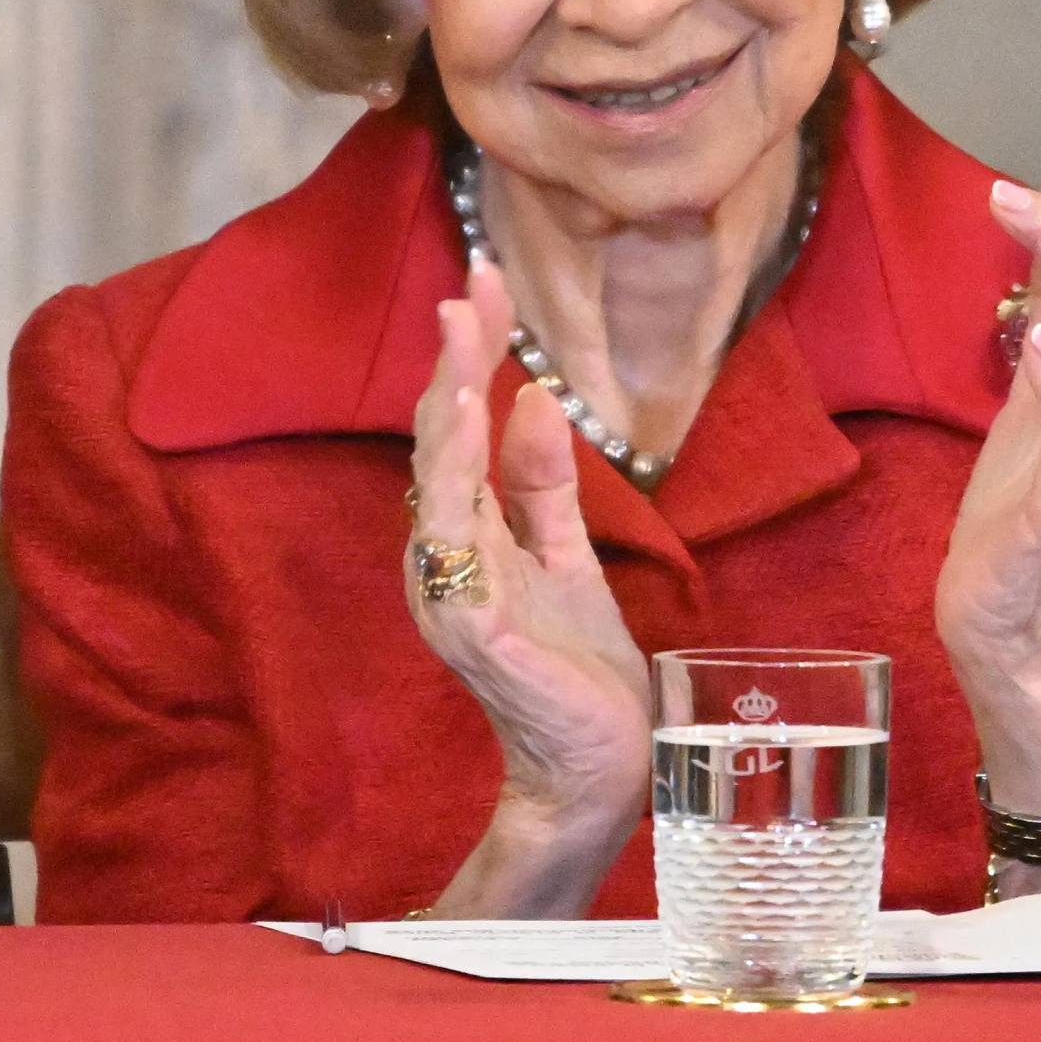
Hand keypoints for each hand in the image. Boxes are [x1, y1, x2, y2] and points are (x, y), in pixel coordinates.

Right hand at [407, 259, 649, 914]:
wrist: (600, 765)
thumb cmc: (578, 667)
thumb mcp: (567, 553)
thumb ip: (544, 483)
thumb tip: (531, 394)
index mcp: (463, 537)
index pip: (461, 429)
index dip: (473, 353)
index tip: (488, 279)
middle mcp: (440, 557)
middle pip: (442, 437)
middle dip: (459, 353)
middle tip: (477, 276)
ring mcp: (449, 592)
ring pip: (439, 476)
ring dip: (451, 396)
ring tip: (463, 325)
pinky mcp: (473, 628)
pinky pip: (458, 539)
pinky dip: (460, 475)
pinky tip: (474, 421)